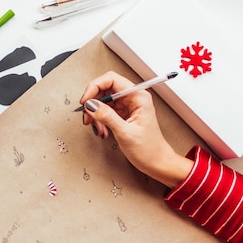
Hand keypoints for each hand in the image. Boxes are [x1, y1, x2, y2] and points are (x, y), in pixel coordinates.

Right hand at [80, 71, 192, 187]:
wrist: (156, 163)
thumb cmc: (149, 149)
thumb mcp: (125, 132)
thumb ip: (107, 116)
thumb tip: (91, 104)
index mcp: (138, 96)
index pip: (111, 79)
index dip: (95, 86)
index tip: (86, 100)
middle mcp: (132, 98)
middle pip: (105, 89)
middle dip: (93, 102)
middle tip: (87, 115)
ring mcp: (127, 106)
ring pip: (103, 100)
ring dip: (95, 113)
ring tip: (96, 127)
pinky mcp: (122, 114)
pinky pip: (105, 110)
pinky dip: (99, 120)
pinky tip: (102, 130)